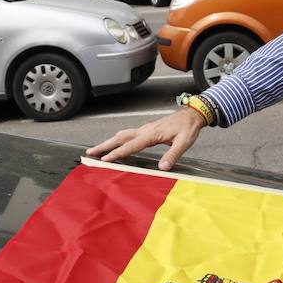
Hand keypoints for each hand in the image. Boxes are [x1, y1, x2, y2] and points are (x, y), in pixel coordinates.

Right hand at [86, 107, 205, 170]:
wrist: (192, 114)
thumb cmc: (188, 128)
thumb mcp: (184, 143)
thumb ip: (173, 155)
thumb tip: (162, 168)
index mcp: (152, 134)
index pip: (131, 146)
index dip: (117, 153)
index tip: (105, 159)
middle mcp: (145, 130)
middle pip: (120, 138)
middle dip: (104, 146)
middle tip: (90, 153)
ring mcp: (145, 129)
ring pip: (122, 135)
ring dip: (108, 142)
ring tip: (97, 150)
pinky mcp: (147, 130)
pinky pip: (128, 135)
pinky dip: (118, 140)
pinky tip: (115, 144)